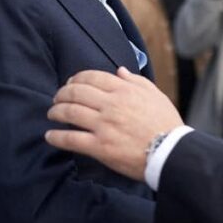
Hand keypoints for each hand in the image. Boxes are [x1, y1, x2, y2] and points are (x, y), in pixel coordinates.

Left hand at [44, 67, 182, 180]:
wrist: (171, 152)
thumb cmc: (166, 123)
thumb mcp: (156, 95)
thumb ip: (136, 81)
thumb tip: (119, 71)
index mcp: (124, 90)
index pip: (91, 77)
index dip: (76, 79)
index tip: (70, 84)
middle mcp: (111, 105)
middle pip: (76, 93)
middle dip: (61, 94)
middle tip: (56, 99)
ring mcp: (104, 126)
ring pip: (70, 112)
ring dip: (55, 112)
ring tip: (52, 114)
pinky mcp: (100, 146)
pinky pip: (71, 139)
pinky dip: (57, 136)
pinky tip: (50, 136)